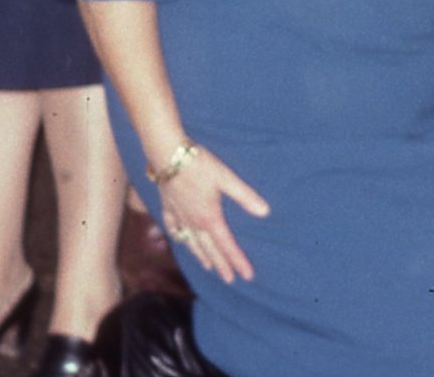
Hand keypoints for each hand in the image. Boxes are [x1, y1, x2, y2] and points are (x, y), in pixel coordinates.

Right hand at [156, 147, 270, 285]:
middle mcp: (194, 222)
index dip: (238, 261)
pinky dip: (179, 238)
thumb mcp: (227, 179)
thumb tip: (265, 212)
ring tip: (208, 267)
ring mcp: (179, 216)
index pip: (227, 245)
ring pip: (191, 243)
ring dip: (201, 256)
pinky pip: (174, 228)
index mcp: (210, 217)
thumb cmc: (200, 165)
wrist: (169, 156)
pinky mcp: (168, 207)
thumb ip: (245, 196)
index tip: (247, 275)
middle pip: (209, 249)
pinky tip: (180, 241)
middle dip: (221, 265)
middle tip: (230, 279)